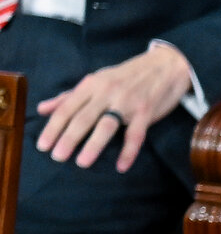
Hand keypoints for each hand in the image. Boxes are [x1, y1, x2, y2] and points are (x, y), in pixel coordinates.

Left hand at [36, 44, 190, 170]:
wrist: (164, 66)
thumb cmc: (127, 76)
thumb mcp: (96, 81)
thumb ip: (70, 96)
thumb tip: (43, 109)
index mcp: (91, 84)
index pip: (67, 108)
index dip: (53, 127)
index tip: (43, 145)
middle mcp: (106, 92)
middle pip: (83, 118)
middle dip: (68, 138)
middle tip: (56, 157)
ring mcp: (127, 103)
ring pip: (106, 126)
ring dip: (93, 145)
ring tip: (81, 163)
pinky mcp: (146, 112)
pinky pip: (135, 135)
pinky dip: (128, 152)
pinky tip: (121, 166)